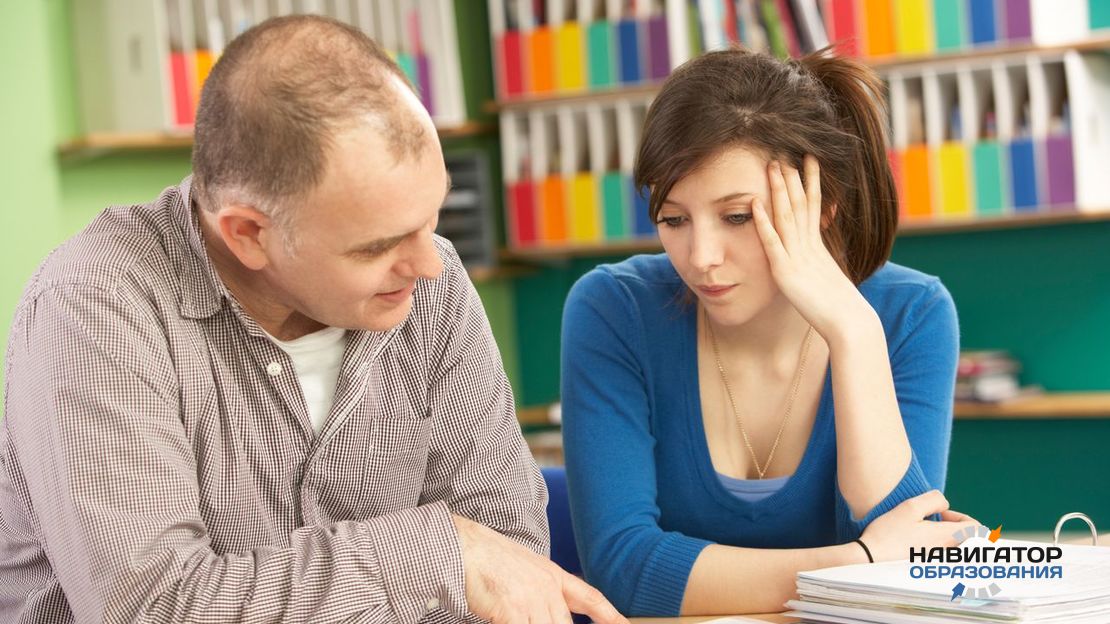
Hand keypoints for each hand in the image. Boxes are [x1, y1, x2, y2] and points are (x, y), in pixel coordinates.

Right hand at [452, 515, 627, 623]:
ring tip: (518, 619)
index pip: (589, 597)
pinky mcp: (512, 610)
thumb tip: (542, 613)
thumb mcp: (523, 569)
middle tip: (534, 621)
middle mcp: (547, 587)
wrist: (463, 546)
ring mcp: (531, 599)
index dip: (609, 614)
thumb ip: (539, 590)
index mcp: (552, 575)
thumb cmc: (485, 558)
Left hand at [751, 157, 870, 340]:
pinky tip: (755, 203)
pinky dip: (763, 222)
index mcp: (818, 247)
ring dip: (778, 190)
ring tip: (772, 164)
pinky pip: (772, 242)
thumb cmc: (841, 310)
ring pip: (786, 216)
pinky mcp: (785, 271)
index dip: (810, 182)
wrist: (850, 324)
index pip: (813, 206)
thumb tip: (819, 263)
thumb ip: (820, 268)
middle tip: (785, 151)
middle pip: (799, 204)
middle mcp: (808, 246)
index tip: (807, 160)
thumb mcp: (828, 282)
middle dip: (793, 177)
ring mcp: (797, 257)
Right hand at [859, 490, 979, 561]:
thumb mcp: (910, 507)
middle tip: (935, 522)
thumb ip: (933, 500)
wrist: (870, 558)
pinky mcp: (929, 570)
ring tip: (923, 532)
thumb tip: (945, 504)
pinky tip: (915, 544)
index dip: (963, 517)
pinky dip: (936, 548)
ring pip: (956, 550)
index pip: (977, 529)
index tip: (942, 514)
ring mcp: (939, 563)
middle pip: (968, 541)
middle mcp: (948, 553)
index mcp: (947, 536)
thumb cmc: (888, 532)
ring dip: (945, 538)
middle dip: (955, 528)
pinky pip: (943, 558)